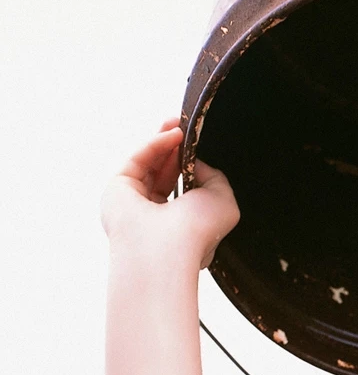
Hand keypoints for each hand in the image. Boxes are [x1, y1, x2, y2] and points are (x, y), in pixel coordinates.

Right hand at [101, 121, 239, 271]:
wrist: (166, 249)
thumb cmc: (197, 233)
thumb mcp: (223, 201)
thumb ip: (214, 176)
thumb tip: (194, 161)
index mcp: (181, 228)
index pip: (184, 191)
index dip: (191, 166)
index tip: (198, 147)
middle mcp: (156, 218)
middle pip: (164, 173)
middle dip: (176, 149)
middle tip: (185, 128)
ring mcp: (134, 204)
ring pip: (149, 164)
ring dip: (165, 141)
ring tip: (180, 125)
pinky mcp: (117, 190)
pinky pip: (138, 159)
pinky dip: (155, 144)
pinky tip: (172, 135)